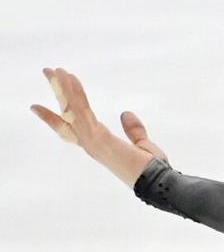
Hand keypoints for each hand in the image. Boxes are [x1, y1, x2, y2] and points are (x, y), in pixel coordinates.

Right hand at [31, 67, 167, 186]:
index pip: (72, 129)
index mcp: (100, 146)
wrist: (159, 183)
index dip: (54, 117)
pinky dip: (75, 93)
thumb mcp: (143, 146)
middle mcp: (92, 145)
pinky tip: (70, 78)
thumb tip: (125, 114)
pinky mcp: (98, 138)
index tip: (36, 107)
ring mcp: (93, 142)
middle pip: (67, 115)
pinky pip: (82, 110)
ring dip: (63, 88)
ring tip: (55, 69)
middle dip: (57, 93)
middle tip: (47, 72)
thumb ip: (134, 131)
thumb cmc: (153, 171)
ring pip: (72, 110)